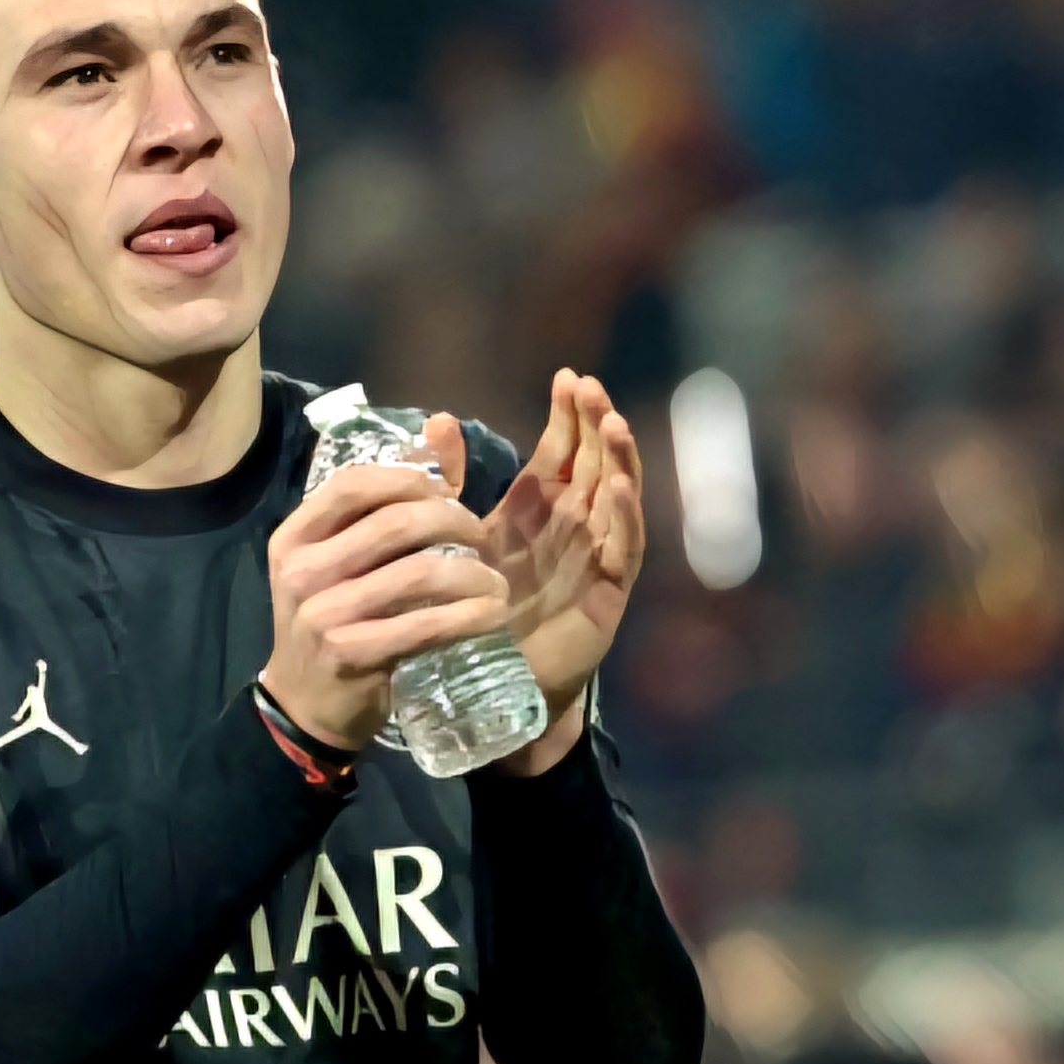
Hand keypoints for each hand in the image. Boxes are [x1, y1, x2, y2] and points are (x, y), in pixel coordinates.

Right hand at [260, 463, 511, 751]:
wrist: (305, 703)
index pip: (355, 484)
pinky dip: (470, 616)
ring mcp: (324, 614)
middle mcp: (303, 570)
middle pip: (395, 522)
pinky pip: (426, 624)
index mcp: (296, 536)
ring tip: (495, 584)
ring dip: (473, 575)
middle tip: (482, 539)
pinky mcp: (352, 654)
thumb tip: (444, 424)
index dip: (411, 480)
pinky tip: (492, 614)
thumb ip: (394, 496)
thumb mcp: (345, 558)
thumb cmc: (335, 619)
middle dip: (455, 524)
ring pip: (419, 573)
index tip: (447, 496)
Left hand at [478, 370, 646, 767]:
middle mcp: (573, 527)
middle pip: (595, 465)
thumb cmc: (474, 611)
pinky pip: (623, 549)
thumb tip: (439, 418)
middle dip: (595, 424)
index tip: (567, 377)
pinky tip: (616, 487)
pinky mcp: (607, 593)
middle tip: (590, 387)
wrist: (489, 686)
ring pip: (617, 499)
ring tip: (611, 423)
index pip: (562, 452)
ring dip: (618, 460)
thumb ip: (448, 482)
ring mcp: (595, 557)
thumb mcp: (457, 538)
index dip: (568, 416)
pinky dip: (624, 516)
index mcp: (538, 512)